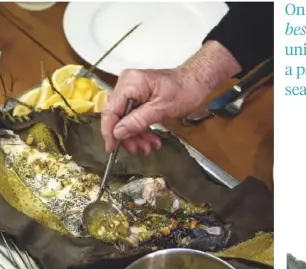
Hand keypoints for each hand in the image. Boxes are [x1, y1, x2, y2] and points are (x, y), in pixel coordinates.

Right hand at [101, 42, 240, 154]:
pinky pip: (134, 117)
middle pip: (116, 116)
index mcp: (130, 83)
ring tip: (149, 147)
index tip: (112, 148)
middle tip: (138, 149)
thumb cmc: (184, 90)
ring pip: (125, 120)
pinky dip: (141, 130)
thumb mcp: (161, 109)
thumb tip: (118, 133)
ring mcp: (132, 91)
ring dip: (136, 136)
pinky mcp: (138, 98)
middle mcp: (126, 85)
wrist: (196, 82)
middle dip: (127, 136)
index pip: (110, 110)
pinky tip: (151, 140)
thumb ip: (138, 121)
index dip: (109, 131)